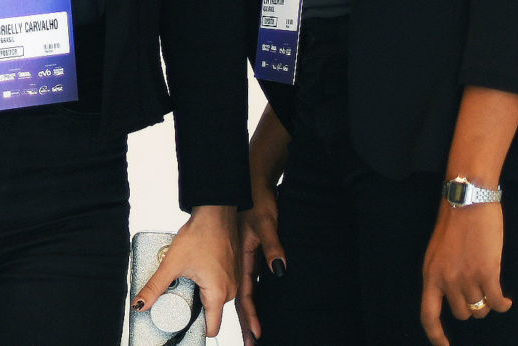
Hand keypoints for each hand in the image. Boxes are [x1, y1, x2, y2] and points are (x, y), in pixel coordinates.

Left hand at [134, 204, 237, 338]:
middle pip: (210, 313)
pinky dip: (206, 283)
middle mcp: (230, 290)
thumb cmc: (201, 234)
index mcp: (219, 294)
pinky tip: (194, 270)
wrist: (215, 211)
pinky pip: (218, 286)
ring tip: (185, 279)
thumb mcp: (172, 263)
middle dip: (193, 308)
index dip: (195, 329)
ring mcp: (233, 280)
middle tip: (178, 295)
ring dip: (199, 294)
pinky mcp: (232, 270)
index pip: (211, 328)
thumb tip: (141, 304)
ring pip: (213, 298)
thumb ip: (155, 287)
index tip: (181, 323)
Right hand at [235, 187, 285, 342]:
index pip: (246, 296)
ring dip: (246, 313)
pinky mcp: (242, 255)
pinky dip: (249, 297)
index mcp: (241, 259)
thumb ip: (272, 247)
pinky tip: (252, 303)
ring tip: (251, 332)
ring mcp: (239, 260)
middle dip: (247, 322)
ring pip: (243, 292)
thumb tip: (279, 270)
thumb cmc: (255, 202)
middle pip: (242, 299)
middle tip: (252, 343)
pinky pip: (246, 281)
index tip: (257, 335)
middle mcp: (238, 264)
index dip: (251, 316)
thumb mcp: (266, 224)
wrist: (243, 186)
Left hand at [420, 203, 509, 345]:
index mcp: (429, 274)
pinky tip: (507, 300)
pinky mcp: (487, 272)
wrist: (468, 200)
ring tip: (493, 290)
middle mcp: (445, 280)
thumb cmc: (454, 223)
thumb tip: (453, 296)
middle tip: (481, 294)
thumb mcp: (437, 252)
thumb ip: (442, 274)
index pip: (428, 314)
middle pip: (462, 314)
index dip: (435, 335)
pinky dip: (504, 304)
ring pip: (481, 308)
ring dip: (489, 303)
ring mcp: (466, 277)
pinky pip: (497, 301)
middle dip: (473, 307)